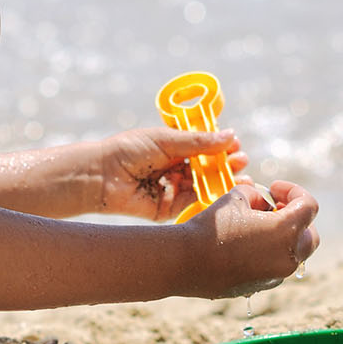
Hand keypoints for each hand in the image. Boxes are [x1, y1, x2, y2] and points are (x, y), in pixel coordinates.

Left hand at [93, 127, 248, 221]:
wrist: (102, 176)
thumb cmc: (128, 150)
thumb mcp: (166, 140)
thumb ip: (199, 141)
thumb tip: (230, 135)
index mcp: (172, 148)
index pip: (202, 147)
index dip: (220, 147)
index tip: (235, 144)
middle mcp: (174, 168)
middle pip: (206, 168)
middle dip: (225, 165)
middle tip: (241, 161)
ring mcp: (172, 189)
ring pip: (203, 185)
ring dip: (222, 181)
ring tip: (240, 177)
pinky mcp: (168, 208)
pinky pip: (192, 203)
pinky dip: (209, 197)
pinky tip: (224, 191)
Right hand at [184, 181, 319, 298]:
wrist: (185, 261)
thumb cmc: (211, 226)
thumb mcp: (238, 197)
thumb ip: (260, 198)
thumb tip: (266, 205)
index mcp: (286, 231)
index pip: (309, 206)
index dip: (295, 191)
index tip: (275, 188)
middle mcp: (288, 257)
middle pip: (310, 235)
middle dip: (297, 218)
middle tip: (275, 206)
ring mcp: (276, 275)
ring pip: (296, 254)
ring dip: (286, 237)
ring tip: (259, 224)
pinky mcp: (262, 286)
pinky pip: (277, 266)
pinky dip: (272, 253)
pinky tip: (249, 243)